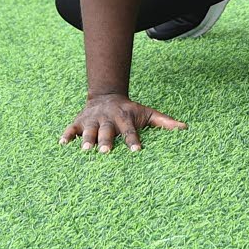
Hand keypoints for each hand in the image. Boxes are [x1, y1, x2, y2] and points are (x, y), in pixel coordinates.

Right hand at [59, 93, 186, 152]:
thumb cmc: (130, 110)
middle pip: (108, 131)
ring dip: (87, 139)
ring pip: (89, 130)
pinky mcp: (79, 121)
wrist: (107, 96)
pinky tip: (62, 144)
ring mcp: (92, 120)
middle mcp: (108, 119)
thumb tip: (186, 128)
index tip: (137, 150)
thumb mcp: (147, 112)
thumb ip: (165, 122)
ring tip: (85, 150)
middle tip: (106, 153)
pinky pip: (71, 128)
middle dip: (107, 141)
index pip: (130, 131)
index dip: (133, 140)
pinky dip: (67, 135)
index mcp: (125, 118)